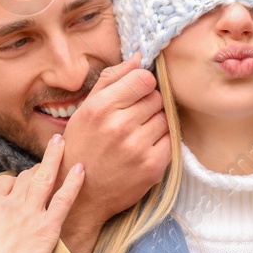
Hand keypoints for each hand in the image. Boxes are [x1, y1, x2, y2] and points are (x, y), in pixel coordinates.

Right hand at [0, 133, 84, 252]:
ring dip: (55, 156)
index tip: (23, 188)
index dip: (16, 184)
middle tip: (47, 168)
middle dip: (37, 170)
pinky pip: (64, 198)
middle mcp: (8, 202)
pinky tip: (83, 168)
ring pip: (44, 176)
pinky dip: (75, 182)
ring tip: (62, 142)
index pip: (5, 183)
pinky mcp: (48, 225)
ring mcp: (29, 212)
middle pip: (26, 176)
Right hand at [57, 53, 168, 252]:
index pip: (143, 79)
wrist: (82, 195)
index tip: (135, 94)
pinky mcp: (153, 166)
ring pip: (164, 118)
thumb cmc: (82, 147)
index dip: (143, 84)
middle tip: (132, 119)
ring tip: (136, 136)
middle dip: (147, 105)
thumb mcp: (86, 109)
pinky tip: (143, 149)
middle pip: (156, 98)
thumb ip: (112, 79)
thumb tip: (140, 57)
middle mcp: (119, 126)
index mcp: (101, 108)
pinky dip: (161, 143)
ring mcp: (138, 148)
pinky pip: (170, 140)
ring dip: (155, 124)